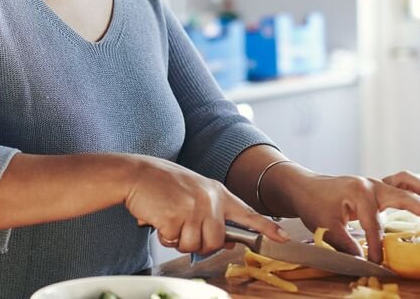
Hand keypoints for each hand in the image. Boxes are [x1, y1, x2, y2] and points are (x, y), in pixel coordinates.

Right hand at [124, 155, 288, 255]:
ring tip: (170, 220)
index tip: (283, 238)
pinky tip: (159, 219)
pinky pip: (174, 242)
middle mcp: (209, 200)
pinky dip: (164, 236)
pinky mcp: (175, 217)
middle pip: (216, 241)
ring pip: (195, 245)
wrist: (137, 174)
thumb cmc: (163, 184)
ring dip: (179, 240)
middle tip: (183, 228)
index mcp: (217, 192)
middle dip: (199, 242)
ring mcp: (193, 208)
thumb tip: (230, 241)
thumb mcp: (195, 193)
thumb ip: (213, 214)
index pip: (248, 213)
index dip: (266, 228)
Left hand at [266, 167, 419, 263]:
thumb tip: (362, 261)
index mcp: (358, 192)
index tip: (378, 263)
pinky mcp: (375, 186)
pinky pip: (399, 182)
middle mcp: (370, 184)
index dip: (377, 247)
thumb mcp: (325, 226)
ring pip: (405, 182)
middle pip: (403, 197)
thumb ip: (345, 243)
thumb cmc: (313, 203)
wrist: (304, 187)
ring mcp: (374, 183)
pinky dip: (414, 189)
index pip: (374, 225)